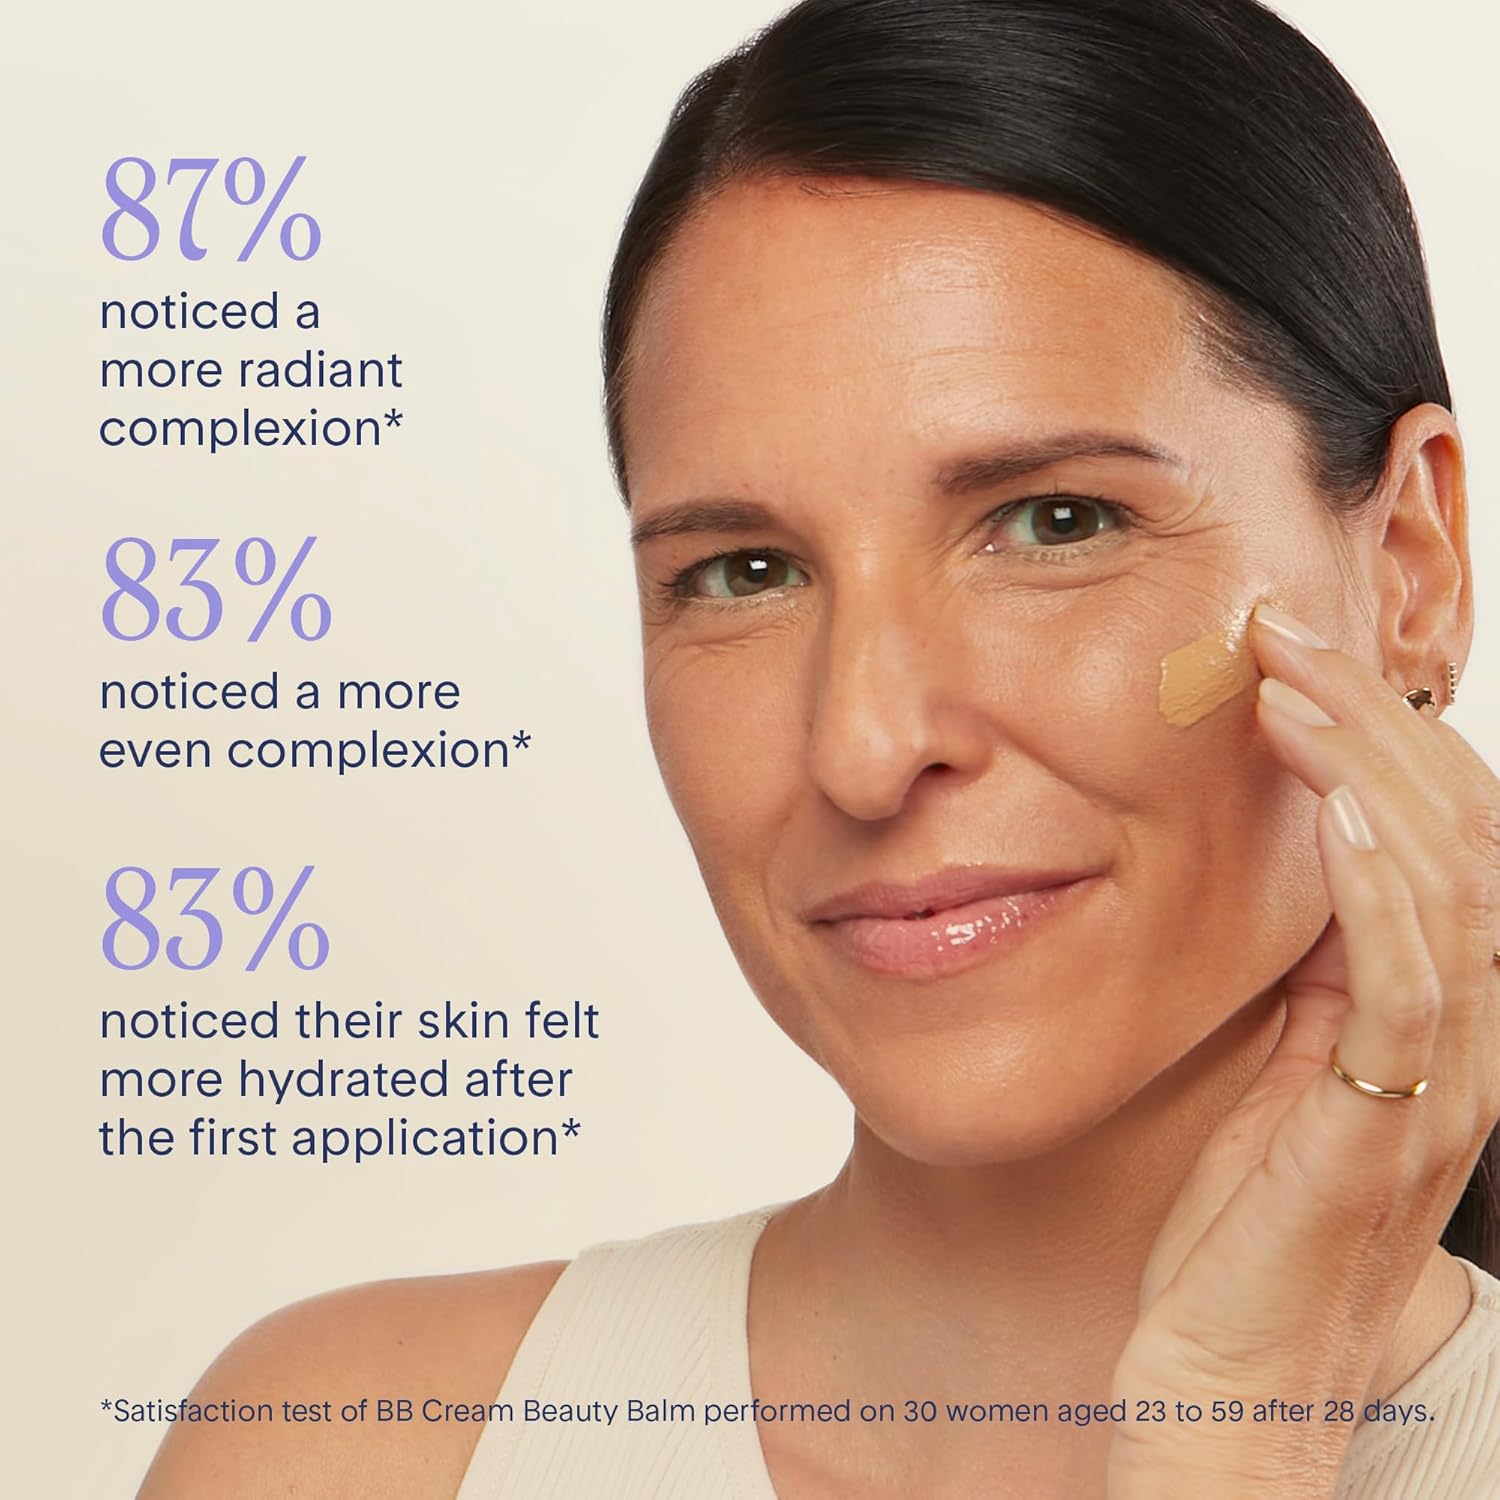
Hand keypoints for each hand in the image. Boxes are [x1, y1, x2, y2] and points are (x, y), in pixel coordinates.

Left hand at [1105, 602, 1499, 1498]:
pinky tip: (1347, 816)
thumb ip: (1313, 973)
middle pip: (1460, 839)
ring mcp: (1433, 1086)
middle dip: (1376, 721)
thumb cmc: (1245, 1216)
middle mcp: (1461, 1038)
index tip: (1294, 651)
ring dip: (1377, 777)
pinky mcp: (1378, 1132)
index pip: (1444, 837)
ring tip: (1298, 686)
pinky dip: (1386, 894)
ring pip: (1449, 894)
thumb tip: (1301, 861)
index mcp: (1435, 1011)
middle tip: (1287, 631)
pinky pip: (1411, 992)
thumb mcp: (1284, 1065)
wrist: (1225, 1369)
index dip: (1384, 733)